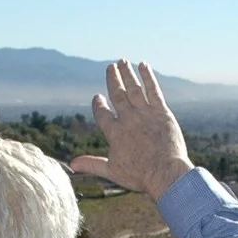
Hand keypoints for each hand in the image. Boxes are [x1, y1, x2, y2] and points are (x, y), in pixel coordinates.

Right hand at [72, 60, 192, 199]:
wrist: (165, 174)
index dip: (99, 104)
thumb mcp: (112, 171)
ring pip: (134, 89)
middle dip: (113, 80)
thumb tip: (72, 164)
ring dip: (127, 74)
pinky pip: (153, 91)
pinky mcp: (162, 113)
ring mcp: (145, 114)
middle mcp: (128, 120)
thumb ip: (92, 164)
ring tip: (122, 61)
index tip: (97, 97)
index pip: (102, 114)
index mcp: (114, 133)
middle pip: (118, 95)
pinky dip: (148, 77)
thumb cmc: (140, 176)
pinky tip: (143, 65)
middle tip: (110, 67)